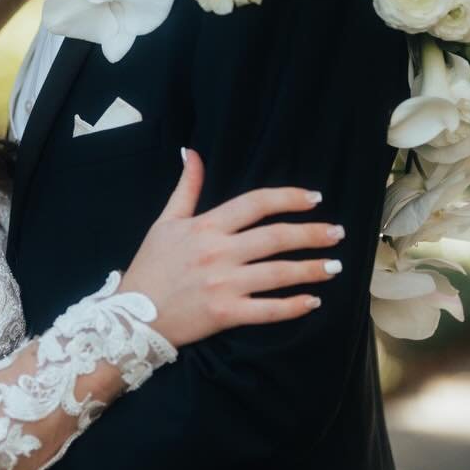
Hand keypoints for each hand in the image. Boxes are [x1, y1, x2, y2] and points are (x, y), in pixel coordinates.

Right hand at [121, 150, 344, 346]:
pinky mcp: (226, 314)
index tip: (314, 199)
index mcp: (206, 226)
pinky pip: (267, 310)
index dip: (288, 198)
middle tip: (337, 234)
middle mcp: (219, 253)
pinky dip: (293, 306)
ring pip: (278, 273)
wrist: (132, 315)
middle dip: (312, 234)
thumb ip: (186, 188)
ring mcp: (224, 284)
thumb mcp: (165, 221)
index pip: (255, 203)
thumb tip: (194, 153)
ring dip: (311, 269)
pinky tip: (313, 301)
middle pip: (275, 237)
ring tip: (335, 266)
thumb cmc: (151, 266)